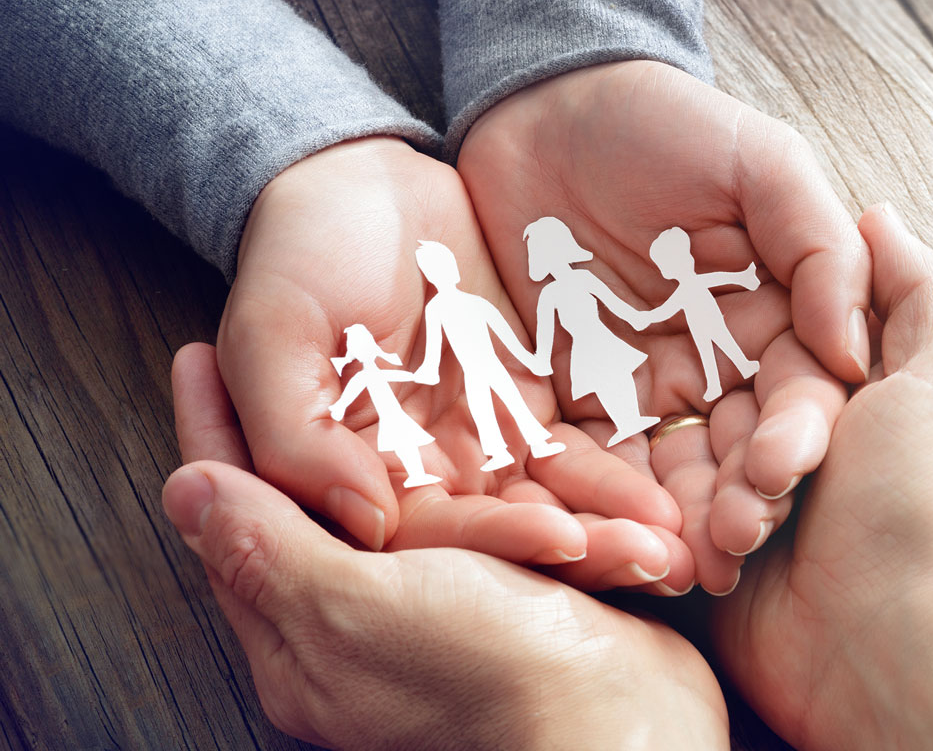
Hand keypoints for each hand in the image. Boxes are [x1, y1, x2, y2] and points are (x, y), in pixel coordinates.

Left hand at [167, 342, 726, 748]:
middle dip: (316, 422)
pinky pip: (496, 517)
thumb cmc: (488, 673)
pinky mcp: (517, 596)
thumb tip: (187, 489)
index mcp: (303, 641)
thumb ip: (270, 546)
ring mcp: (443, 611)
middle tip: (300, 340)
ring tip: (403, 364)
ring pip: (419, 500)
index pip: (237, 524)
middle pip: (320, 505)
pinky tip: (498, 428)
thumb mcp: (354, 605)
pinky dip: (501, 477)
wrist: (624, 719)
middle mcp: (365, 627)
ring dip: (427, 436)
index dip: (217, 435)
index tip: (198, 357)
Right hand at [219, 138, 683, 588]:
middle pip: (504, 533)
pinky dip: (623, 480)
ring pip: (553, 504)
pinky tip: (674, 499)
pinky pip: (582, 455)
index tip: (565, 539)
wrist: (357, 183)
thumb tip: (365, 524)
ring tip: (678, 543)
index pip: (429, 534)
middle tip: (656, 562)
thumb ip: (298, 434)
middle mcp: (422, 476)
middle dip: (581, 551)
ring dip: (614, 528)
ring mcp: (481, 445)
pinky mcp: (530, 411)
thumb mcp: (273, 333)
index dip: (496, 539)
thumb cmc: (297, 253)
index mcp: (352, 474)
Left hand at [459, 61, 859, 595]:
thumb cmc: (670, 124)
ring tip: (679, 562)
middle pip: (749, 450)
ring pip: (682, 471)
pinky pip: (596, 460)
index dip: (799, 438)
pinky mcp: (579, 398)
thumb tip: (853, 352)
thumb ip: (819, 247)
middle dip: (746, 501)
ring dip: (684, 521)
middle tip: (731, 541)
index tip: (780, 473)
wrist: (546, 103)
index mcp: (787, 317)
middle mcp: (730, 364)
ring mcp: (656, 387)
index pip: (807, 394)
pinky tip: (608, 537)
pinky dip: (606, 502)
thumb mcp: (764, 163)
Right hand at [713, 207, 932, 748]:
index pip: (812, 333)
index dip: (793, 341)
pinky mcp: (729, 554)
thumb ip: (921, 289)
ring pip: (711, 449)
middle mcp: (838, 445)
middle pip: (752, 391)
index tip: (780, 355)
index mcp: (895, 395)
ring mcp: (781, 504)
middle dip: (760, 430)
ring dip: (724, 483)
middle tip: (784, 468)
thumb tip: (881, 217)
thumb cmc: (929, 510)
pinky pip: (681, 511)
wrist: (885, 650)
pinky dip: (694, 525)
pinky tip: (713, 546)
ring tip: (756, 520)